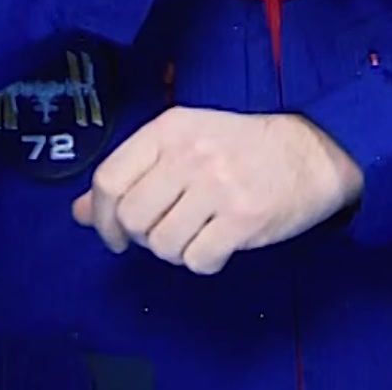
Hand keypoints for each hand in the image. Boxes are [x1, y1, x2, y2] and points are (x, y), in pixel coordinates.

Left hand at [68, 107, 363, 274]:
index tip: (114, 235)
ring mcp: (218, 187)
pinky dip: (203, 263)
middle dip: (141, 238)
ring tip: (196, 235)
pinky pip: (198, 261)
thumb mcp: (183, 144)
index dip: (101, 216)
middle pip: (132, 217)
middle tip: (164, 233)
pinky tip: (218, 246)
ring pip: (163, 244)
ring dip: (175, 251)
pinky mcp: (244, 219)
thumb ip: (131, 174)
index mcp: (169, 129)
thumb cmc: (242, 148)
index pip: (109, 179)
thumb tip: (78, 212)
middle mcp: (189, 154)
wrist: (313, 150)